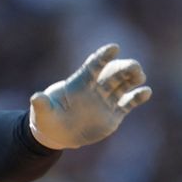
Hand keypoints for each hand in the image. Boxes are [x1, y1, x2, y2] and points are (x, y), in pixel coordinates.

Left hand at [28, 44, 151, 149]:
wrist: (58, 134)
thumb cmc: (47, 119)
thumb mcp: (42, 113)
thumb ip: (42, 105)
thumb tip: (35, 97)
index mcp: (77, 85)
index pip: (92, 67)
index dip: (103, 57)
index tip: (114, 47)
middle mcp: (94, 90)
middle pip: (111, 75)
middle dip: (123, 69)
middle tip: (134, 66)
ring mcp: (105, 101)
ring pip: (122, 86)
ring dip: (132, 79)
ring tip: (140, 75)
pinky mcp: (113, 114)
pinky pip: (128, 103)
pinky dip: (137, 97)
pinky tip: (146, 92)